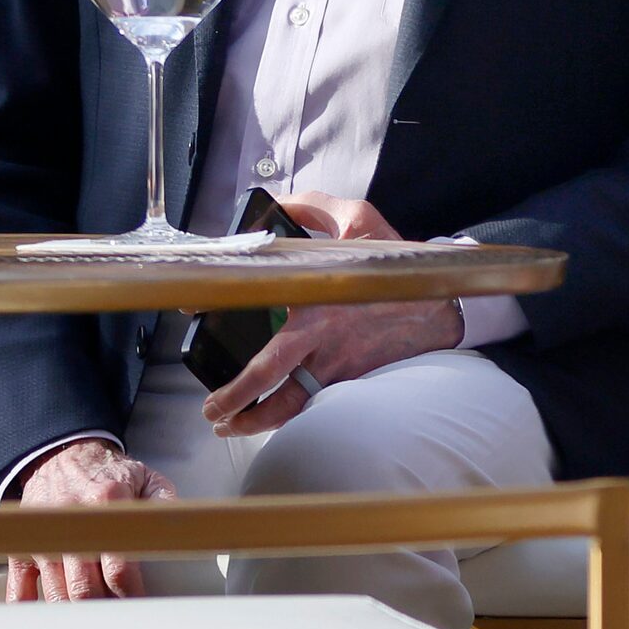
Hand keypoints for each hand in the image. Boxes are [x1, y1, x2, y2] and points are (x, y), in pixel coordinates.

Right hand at [8, 440, 174, 601]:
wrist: (63, 455)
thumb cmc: (107, 472)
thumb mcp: (145, 477)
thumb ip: (165, 502)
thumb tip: (180, 528)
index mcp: (107, 501)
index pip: (118, 566)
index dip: (131, 592)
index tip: (140, 603)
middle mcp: (73, 521)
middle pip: (85, 586)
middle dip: (103, 608)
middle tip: (118, 615)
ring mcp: (45, 535)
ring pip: (57, 591)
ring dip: (74, 610)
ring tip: (93, 617)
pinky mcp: (25, 544)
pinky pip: (20, 584)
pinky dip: (29, 605)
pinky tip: (47, 615)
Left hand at [202, 191, 459, 435]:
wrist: (438, 304)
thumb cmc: (395, 263)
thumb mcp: (359, 219)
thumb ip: (314, 206)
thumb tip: (276, 203)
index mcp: (316, 292)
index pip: (255, 299)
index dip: (217, 304)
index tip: (190, 308)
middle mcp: (321, 334)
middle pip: (267, 375)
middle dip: (234, 398)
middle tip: (211, 410)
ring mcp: (336, 362)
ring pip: (290, 404)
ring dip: (255, 420)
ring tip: (230, 425)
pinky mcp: (351, 379)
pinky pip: (314, 404)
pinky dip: (290, 416)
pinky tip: (271, 419)